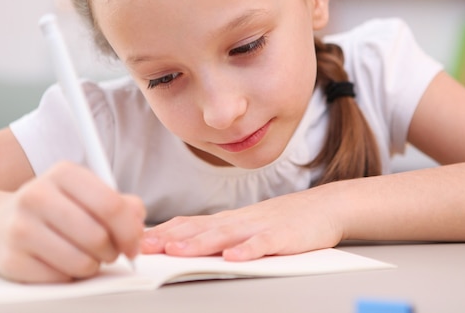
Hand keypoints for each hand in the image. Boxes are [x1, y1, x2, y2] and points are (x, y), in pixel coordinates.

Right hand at [0, 161, 144, 282]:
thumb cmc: (54, 209)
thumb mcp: (87, 194)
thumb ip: (121, 204)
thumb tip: (137, 223)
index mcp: (63, 173)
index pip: (111, 205)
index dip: (130, 231)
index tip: (134, 244)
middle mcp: (37, 195)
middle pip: (98, 237)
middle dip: (112, 251)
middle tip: (109, 251)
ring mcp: (20, 227)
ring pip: (81, 262)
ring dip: (92, 265)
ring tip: (85, 256)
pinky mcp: (10, 258)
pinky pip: (59, 279)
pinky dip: (68, 276)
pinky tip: (60, 262)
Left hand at [141, 185, 342, 260]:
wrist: (324, 206)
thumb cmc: (284, 218)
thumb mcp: (247, 224)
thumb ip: (220, 233)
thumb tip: (186, 242)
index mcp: (230, 220)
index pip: (191, 223)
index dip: (165, 232)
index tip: (139, 240)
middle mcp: (240, 221)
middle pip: (201, 228)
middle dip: (171, 238)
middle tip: (145, 246)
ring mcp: (261, 227)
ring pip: (227, 235)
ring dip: (200, 243)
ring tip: (177, 251)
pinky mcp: (284, 237)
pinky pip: (264, 244)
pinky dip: (248, 250)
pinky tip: (233, 257)